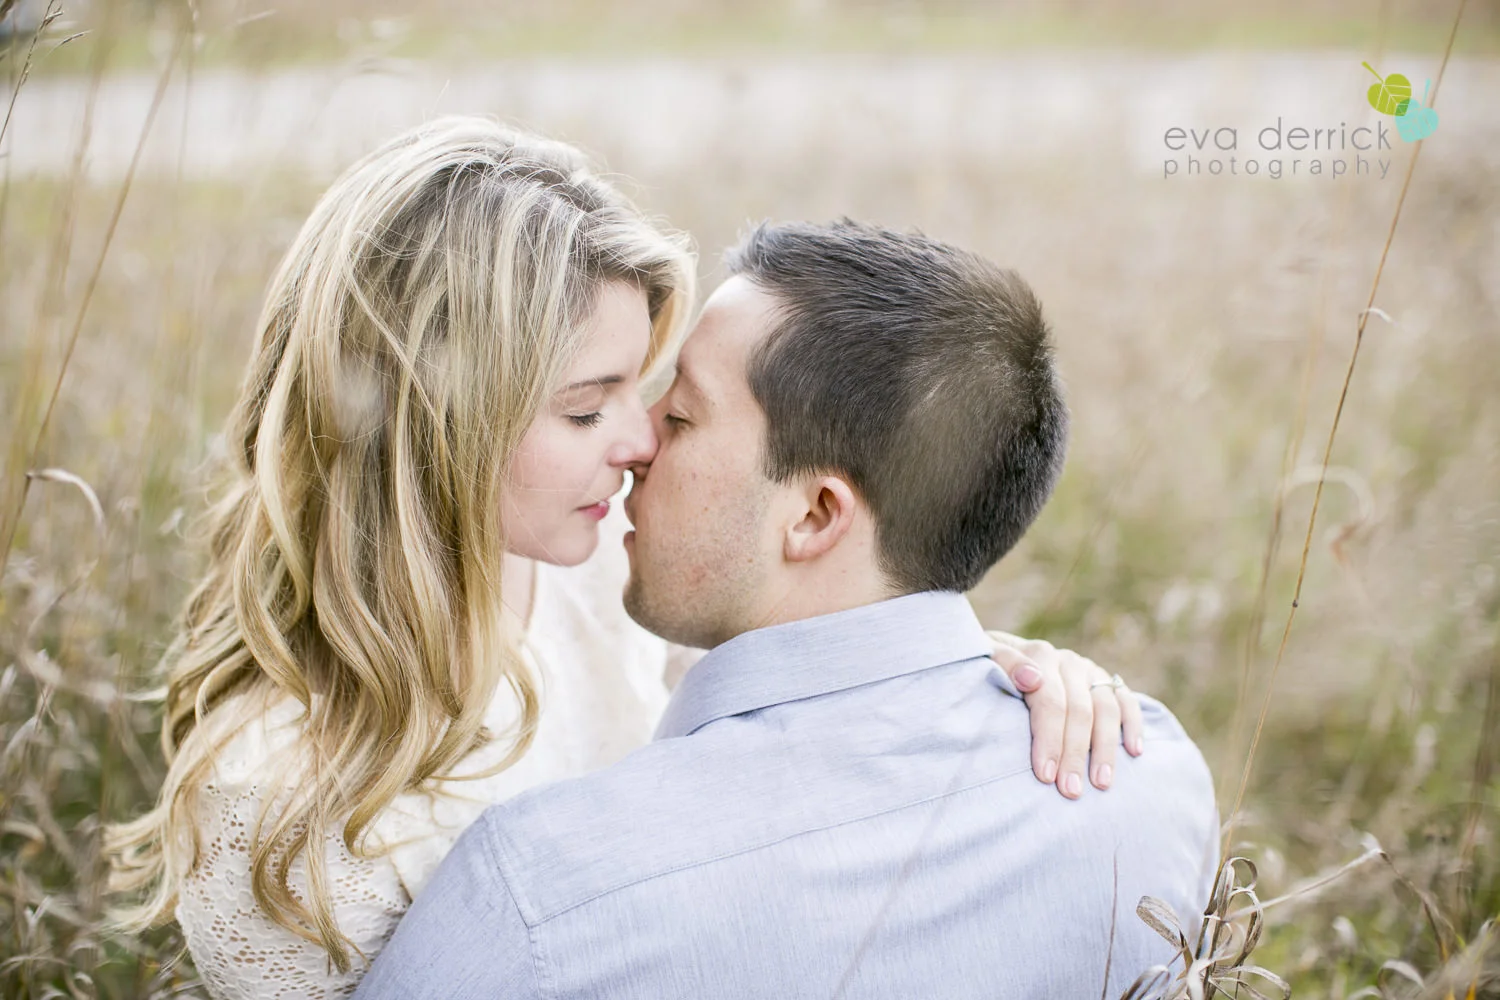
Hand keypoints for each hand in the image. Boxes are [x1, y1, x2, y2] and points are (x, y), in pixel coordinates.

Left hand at [985, 630, 1144, 799]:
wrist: (1006, 656)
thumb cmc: (990, 669)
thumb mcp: (986, 659)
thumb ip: (1005, 664)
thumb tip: (1032, 679)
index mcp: (1040, 656)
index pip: (1050, 701)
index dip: (1049, 739)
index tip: (1045, 775)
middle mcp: (1069, 663)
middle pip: (1079, 711)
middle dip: (1075, 754)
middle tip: (1071, 790)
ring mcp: (1091, 672)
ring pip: (1106, 709)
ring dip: (1106, 748)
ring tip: (1101, 783)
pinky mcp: (1107, 681)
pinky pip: (1127, 702)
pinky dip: (1134, 725)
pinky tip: (1135, 753)